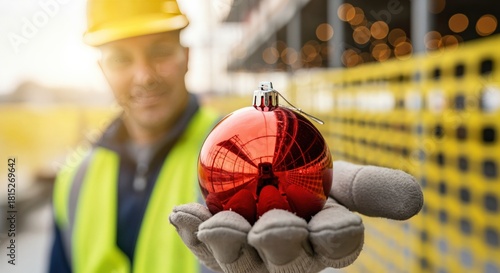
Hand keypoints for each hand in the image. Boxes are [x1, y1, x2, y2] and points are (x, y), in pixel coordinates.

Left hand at [169, 161, 422, 272]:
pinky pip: (203, 247)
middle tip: (272, 229)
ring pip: (242, 261)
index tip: (336, 226)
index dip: (338, 239)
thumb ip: (369, 187)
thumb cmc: (305, 182)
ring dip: (229, 244)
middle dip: (283, 246)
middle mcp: (290, 260)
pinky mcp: (215, 253)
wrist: (264, 177)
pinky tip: (181, 215)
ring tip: (214, 224)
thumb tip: (416, 198)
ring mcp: (251, 260)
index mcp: (325, 243)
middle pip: (290, 262)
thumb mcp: (338, 179)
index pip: (338, 246)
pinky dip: (192, 231)